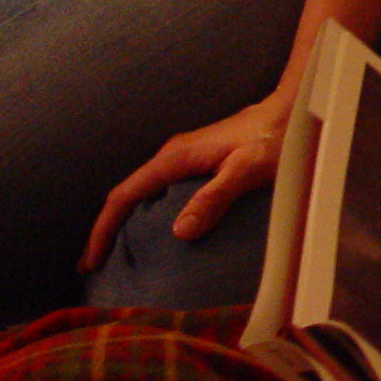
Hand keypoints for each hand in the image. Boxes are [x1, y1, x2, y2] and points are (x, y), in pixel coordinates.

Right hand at [80, 93, 291, 272]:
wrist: (289, 112)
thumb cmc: (273, 139)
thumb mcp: (246, 170)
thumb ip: (214, 197)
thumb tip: (178, 232)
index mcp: (175, 158)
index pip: (124, 195)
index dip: (103, 229)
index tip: (91, 260)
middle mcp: (172, 157)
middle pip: (127, 196)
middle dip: (107, 230)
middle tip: (96, 267)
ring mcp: (184, 160)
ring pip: (144, 195)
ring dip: (126, 224)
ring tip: (118, 257)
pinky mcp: (198, 165)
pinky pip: (162, 194)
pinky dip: (150, 216)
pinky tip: (157, 235)